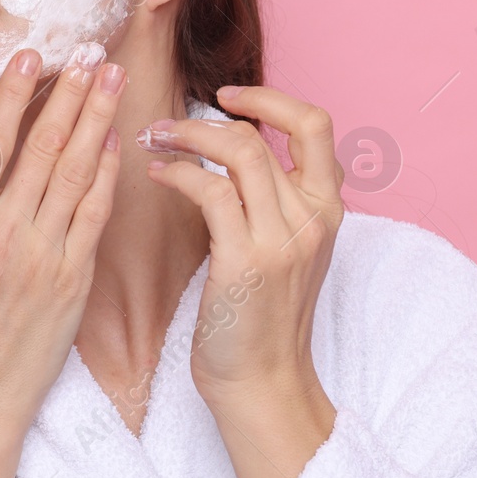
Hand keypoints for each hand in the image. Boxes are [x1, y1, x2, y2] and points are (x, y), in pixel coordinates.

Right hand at [0, 43, 125, 477]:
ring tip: (110, 76)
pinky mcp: (76, 277)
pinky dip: (107, 172)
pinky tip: (115, 138)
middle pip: (44, 148)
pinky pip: (96, 213)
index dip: (12, 97)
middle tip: (87, 51)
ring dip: (96, 118)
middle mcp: (5, 233)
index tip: (30, 57)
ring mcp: (46, 255)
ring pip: (76, 172)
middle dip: (69, 93)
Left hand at [141, 85, 344, 477]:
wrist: (263, 382)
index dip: (270, 97)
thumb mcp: (283, 247)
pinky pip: (210, 189)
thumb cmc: (258, 315)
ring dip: (183, 137)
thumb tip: (230, 144)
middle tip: (160, 125)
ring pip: (237, 151)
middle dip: (201, 120)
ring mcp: (283, 239)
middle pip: (259, 135)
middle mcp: (312, 218)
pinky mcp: (247, 261)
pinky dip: (177, 171)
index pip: (316, 125)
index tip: (226, 95)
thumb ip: (272, 198)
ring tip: (149, 140)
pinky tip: (155, 174)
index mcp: (327, 209)